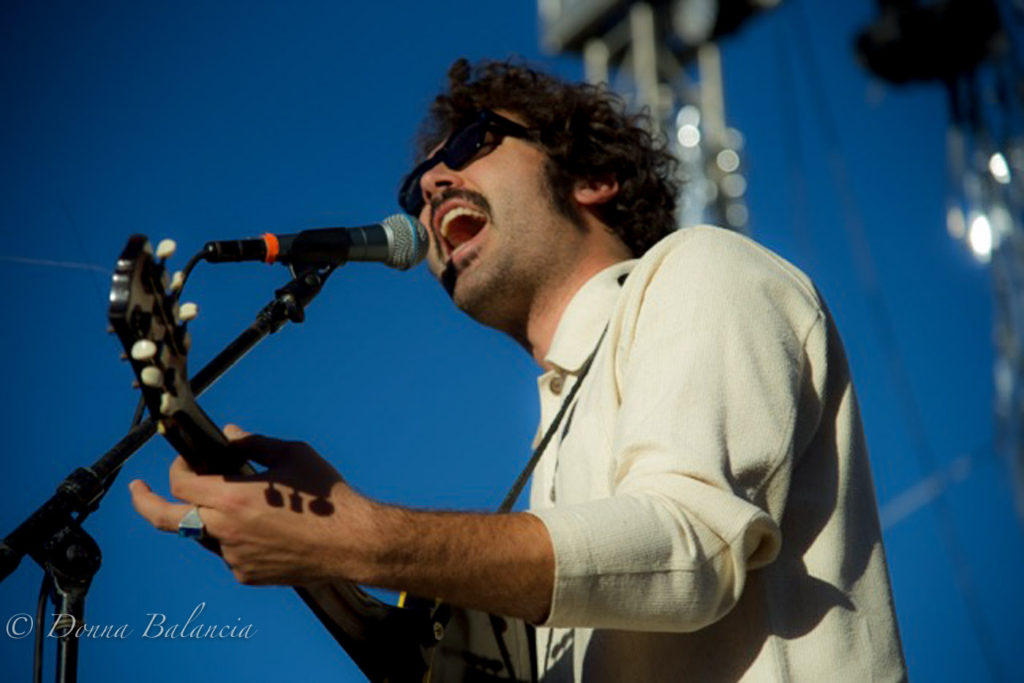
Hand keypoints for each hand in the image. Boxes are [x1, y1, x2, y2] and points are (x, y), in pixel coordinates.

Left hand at [130, 425, 372, 585]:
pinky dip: (238, 537)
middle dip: (143, 502)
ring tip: (247, 506)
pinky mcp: (247, 574)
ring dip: (210, 517)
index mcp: (232, 498)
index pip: (181, 484)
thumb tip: (232, 437)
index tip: (185, 463)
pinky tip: (270, 528)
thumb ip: (255, 444)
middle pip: (165, 520)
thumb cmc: (327, 497)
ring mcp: (234, 557)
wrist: (353, 543)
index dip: (177, 469)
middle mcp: (225, 531)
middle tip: (135, 490)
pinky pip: (230, 552)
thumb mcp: (293, 455)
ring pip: (203, 534)